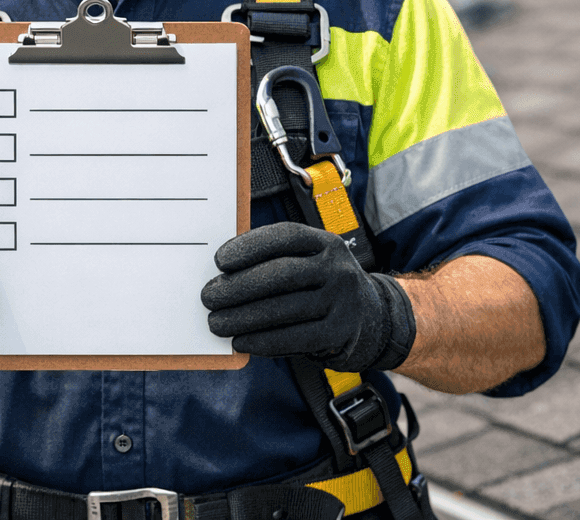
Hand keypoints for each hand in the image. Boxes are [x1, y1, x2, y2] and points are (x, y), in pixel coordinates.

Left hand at [202, 222, 414, 371]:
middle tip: (208, 297)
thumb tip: (223, 274)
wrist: (371, 318)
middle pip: (281, 275)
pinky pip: (293, 338)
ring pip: (283, 309)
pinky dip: (262, 341)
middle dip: (238, 287)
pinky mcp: (339, 333)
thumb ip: (276, 260)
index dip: (250, 247)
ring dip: (243, 318)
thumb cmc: (321, 285)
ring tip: (216, 322)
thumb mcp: (310, 261)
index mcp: (325, 242)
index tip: (219, 261)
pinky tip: (240, 341)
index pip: (285, 236)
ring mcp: (341, 302)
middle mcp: (337, 269)